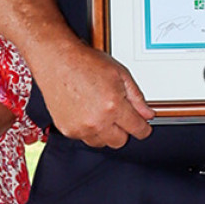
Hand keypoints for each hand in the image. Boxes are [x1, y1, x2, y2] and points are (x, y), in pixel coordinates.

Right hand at [30, 37, 154, 148]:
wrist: (57, 61)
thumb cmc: (85, 63)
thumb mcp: (120, 74)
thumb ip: (137, 97)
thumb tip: (147, 113)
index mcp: (113, 106)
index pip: (137, 129)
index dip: (143, 129)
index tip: (143, 128)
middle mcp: (97, 121)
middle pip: (120, 141)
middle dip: (123, 130)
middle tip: (118, 114)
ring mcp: (80, 128)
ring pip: (102, 143)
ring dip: (105, 132)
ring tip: (99, 111)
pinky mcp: (67, 130)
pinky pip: (85, 138)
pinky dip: (88, 130)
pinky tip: (86, 112)